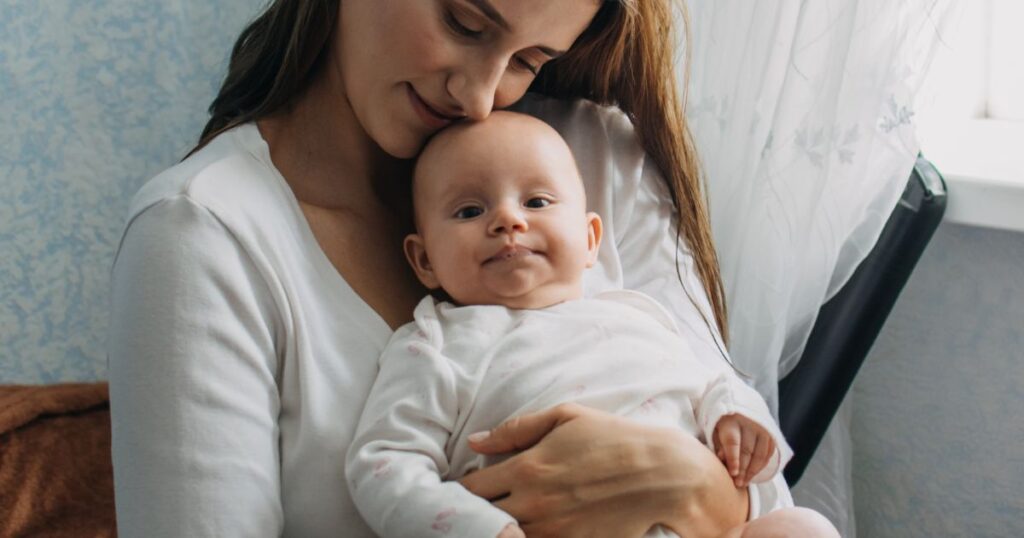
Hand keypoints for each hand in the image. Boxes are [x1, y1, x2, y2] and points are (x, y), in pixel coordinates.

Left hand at [459, 403, 747, 537]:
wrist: (663, 474)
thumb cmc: (613, 439)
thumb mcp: (565, 418)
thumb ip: (516, 430)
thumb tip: (475, 442)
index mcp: (526, 469)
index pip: (471, 490)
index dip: (463, 491)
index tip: (466, 487)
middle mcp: (534, 504)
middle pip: (482, 518)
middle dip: (475, 512)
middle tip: (477, 506)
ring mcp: (553, 531)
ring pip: (505, 536)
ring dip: (498, 527)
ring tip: (502, 516)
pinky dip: (525, 537)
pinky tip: (529, 527)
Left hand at [713, 414, 774, 487]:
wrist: (739, 403)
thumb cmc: (723, 421)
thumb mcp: (715, 428)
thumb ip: (718, 443)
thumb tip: (723, 460)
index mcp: (731, 420)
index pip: (733, 442)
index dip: (733, 459)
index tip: (733, 474)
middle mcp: (749, 423)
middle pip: (747, 451)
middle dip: (742, 470)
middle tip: (737, 483)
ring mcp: (762, 428)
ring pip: (760, 454)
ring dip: (752, 471)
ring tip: (744, 483)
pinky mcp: (771, 433)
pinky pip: (768, 453)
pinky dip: (761, 465)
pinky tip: (754, 474)